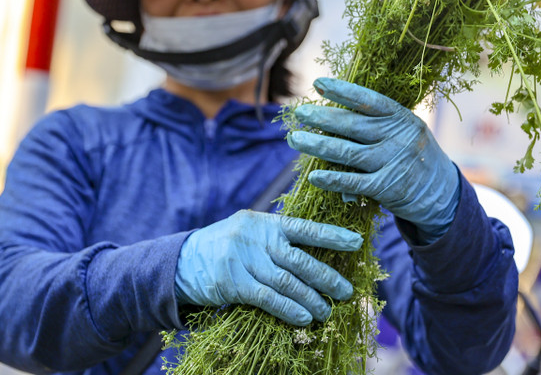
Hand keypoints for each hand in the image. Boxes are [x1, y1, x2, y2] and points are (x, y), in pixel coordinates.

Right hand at [175, 210, 361, 325]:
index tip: (356, 242)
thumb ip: (277, 238)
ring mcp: (243, 260)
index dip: (331, 235)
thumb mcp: (250, 232)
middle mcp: (256, 238)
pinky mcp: (233, 283)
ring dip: (310, 299)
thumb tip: (317, 253)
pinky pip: (267, 298)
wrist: (183, 260)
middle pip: (299, 259)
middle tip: (346, 291)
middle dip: (326, 276)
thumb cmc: (226, 247)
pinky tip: (303, 318)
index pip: (304, 227)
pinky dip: (288, 309)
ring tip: (326, 311)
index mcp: (264, 222)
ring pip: (286, 281)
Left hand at [287, 77, 460, 243]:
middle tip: (299, 113)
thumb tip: (333, 113)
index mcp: (401, 118)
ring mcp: (393, 163)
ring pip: (347, 152)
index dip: (342, 90)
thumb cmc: (413, 155)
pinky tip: (313, 175)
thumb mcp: (404, 131)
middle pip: (352, 125)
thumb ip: (376, 124)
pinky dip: (331, 179)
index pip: (368, 100)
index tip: (318, 82)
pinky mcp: (387, 188)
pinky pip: (353, 182)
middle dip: (322, 117)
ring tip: (295, 139)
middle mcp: (398, 138)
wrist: (441, 193)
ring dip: (317, 146)